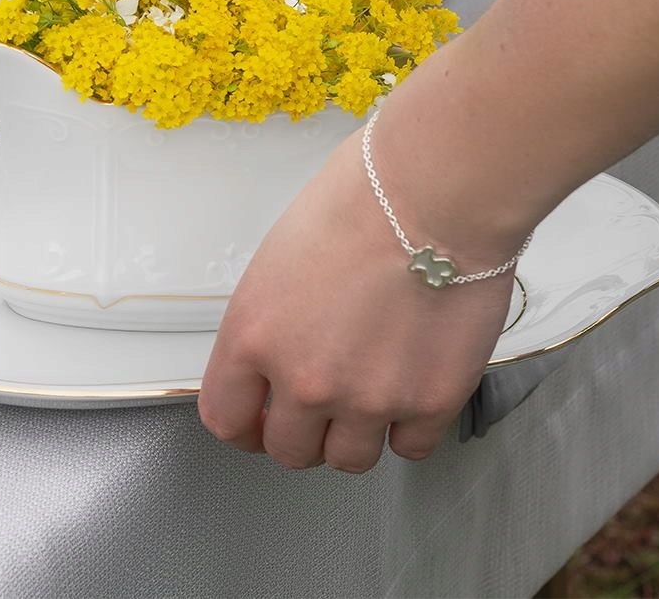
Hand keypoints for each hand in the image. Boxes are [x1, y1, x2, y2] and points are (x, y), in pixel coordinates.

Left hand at [200, 131, 511, 471]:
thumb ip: (270, 325)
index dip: (242, 426)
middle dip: (299, 433)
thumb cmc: (355, 204)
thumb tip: (276, 357)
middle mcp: (304, 380)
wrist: (432, 198)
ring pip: (349, 459)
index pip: (225, 418)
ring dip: (352, 436)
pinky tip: (408, 393)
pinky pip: (410, 448)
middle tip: (316, 410)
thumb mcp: (275, 263)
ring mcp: (368, 399)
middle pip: (288, 450)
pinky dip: (407, 428)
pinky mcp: (430, 403)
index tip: (255, 424)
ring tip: (367, 398)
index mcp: (252, 338)